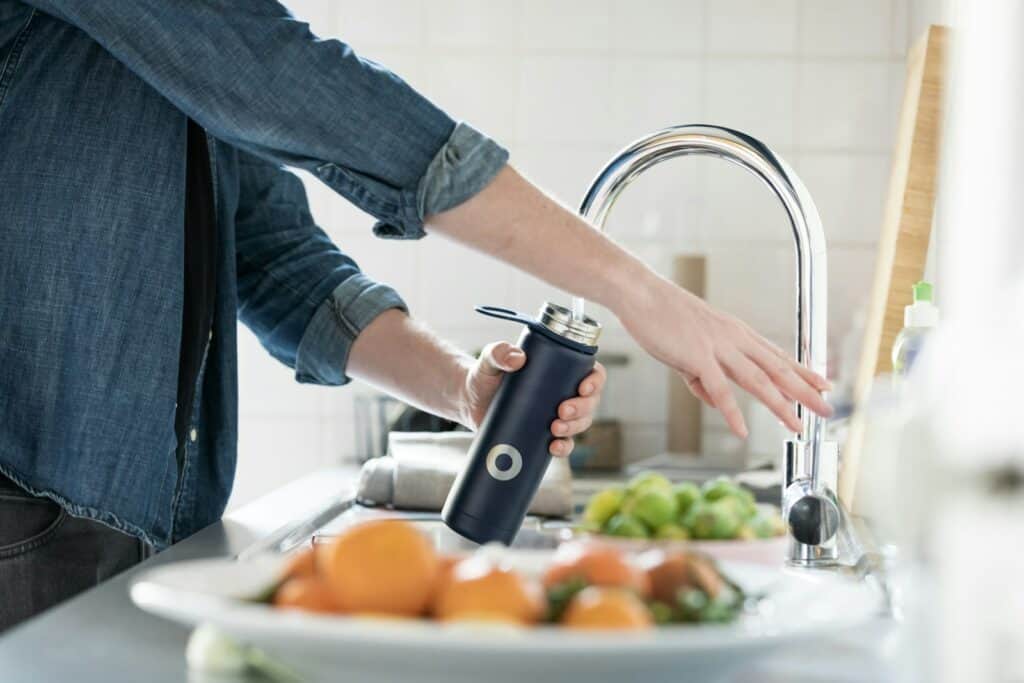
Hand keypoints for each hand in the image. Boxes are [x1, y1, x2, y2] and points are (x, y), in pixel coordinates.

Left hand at [459, 342, 606, 456]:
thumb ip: (498, 352)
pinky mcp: (544, 435)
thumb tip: (517, 358)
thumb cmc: (485, 375)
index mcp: (561, 369)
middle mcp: (564, 392)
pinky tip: (553, 448)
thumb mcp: (489, 360)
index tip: (583, 388)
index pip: (592, 372)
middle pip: (590, 402)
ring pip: (581, 423)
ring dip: (574, 428)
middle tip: (561, 411)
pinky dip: (563, 448)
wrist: (470, 401)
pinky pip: (563, 444)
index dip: (595, 381)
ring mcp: (556, 415)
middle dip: (582, 409)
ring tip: (555, 429)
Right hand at [617, 274, 832, 437]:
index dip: (802, 371)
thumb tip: (714, 401)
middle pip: (778, 369)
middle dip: (805, 391)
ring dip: (780, 405)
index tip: (823, 383)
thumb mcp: (689, 348)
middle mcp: (734, 339)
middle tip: (827, 408)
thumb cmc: (662, 316)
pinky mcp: (697, 356)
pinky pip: (719, 389)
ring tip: (797, 426)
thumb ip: (703, 377)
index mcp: (735, 333)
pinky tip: (742, 430)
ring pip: (758, 381)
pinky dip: (731, 412)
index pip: (777, 355)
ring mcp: (718, 347)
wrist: (641, 294)